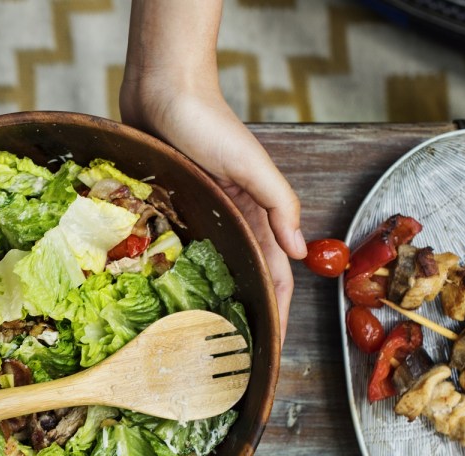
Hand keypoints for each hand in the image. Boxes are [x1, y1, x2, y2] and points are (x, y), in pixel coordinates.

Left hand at [121, 85, 304, 342]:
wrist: (164, 92)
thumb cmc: (209, 123)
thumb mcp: (252, 164)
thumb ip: (280, 204)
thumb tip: (300, 252)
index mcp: (257, 211)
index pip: (275, 271)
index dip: (277, 307)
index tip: (272, 344)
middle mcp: (231, 217)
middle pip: (246, 276)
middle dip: (249, 312)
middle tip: (239, 354)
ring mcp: (202, 214)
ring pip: (216, 267)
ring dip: (218, 298)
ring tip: (208, 338)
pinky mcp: (172, 208)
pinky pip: (181, 250)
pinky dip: (183, 275)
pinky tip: (176, 298)